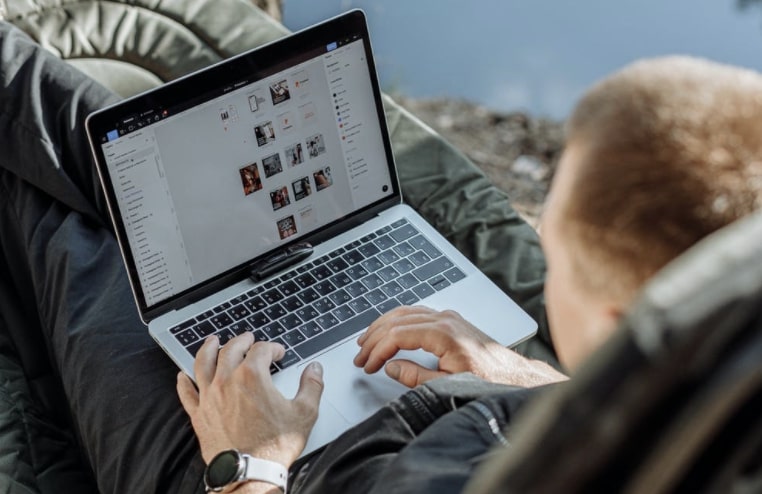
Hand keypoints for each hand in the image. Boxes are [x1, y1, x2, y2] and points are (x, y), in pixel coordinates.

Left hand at [176, 333, 323, 466]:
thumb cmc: (275, 446)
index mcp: (252, 376)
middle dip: (242, 341)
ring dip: (208, 349)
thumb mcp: (304, 413)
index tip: (278, 352)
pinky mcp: (199, 414)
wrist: (251, 473)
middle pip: (230, 349)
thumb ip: (312, 386)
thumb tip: (314, 369)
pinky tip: (182, 375)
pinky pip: (187, 393)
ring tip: (212, 341)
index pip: (261, 349)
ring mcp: (210, 397)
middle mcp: (227, 381)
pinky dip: (184, 381)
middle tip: (248, 339)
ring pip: (203, 363)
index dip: (272, 347)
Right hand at [354, 306, 566, 387]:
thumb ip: (416, 377)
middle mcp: (444, 318)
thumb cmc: (488, 379)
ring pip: (404, 313)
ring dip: (382, 326)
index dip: (377, 351)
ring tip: (366, 342)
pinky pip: (415, 313)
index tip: (367, 365)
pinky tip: (388, 329)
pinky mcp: (450, 319)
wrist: (513, 374)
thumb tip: (391, 367)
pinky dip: (396, 321)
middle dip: (374, 339)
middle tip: (360, 356)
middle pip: (396, 320)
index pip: (397, 335)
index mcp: (442, 333)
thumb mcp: (448, 384)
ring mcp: (447, 316)